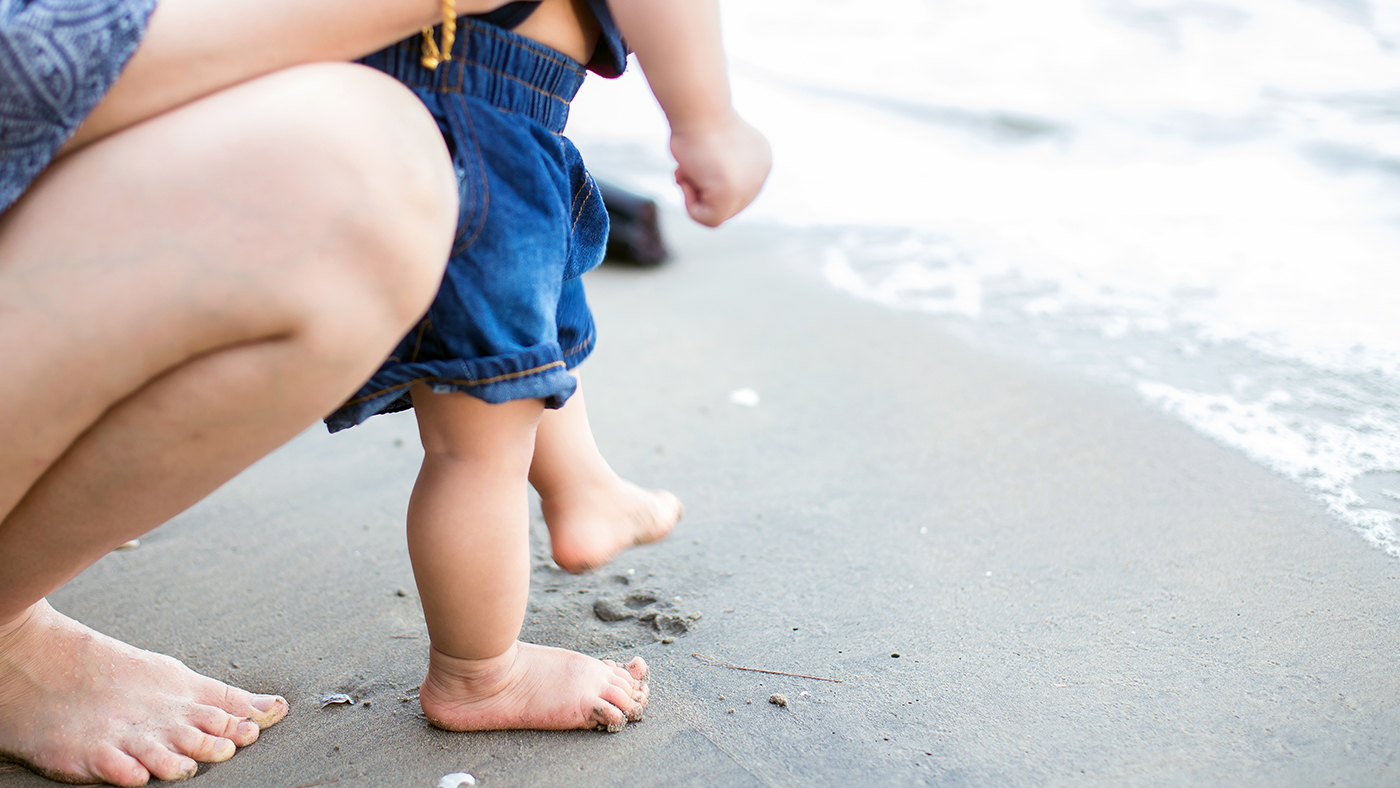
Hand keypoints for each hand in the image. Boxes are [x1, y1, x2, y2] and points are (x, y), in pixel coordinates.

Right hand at [669, 113, 771, 227]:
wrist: (699, 108)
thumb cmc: (697, 120)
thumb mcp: (714, 146)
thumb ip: (718, 168)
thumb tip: (706, 184)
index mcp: (761, 159)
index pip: (732, 188)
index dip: (707, 180)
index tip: (697, 159)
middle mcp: (762, 173)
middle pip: (726, 203)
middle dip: (701, 189)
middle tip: (688, 165)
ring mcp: (751, 186)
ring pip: (717, 214)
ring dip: (693, 194)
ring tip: (688, 168)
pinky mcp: (732, 196)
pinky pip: (709, 220)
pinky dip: (690, 205)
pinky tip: (689, 179)